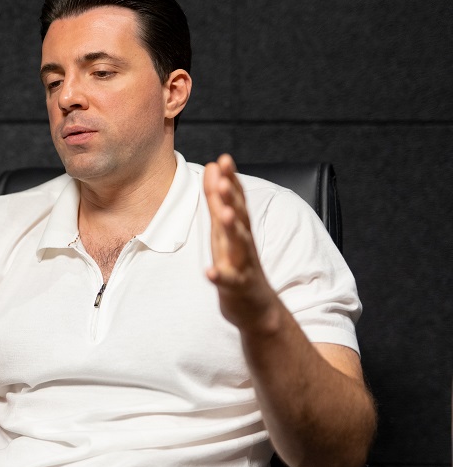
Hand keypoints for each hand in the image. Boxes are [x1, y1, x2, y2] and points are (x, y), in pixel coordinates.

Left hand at [203, 154, 277, 331]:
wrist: (257, 307)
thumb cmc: (237, 263)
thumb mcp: (225, 229)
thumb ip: (218, 199)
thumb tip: (213, 166)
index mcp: (238, 229)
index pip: (236, 200)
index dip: (231, 180)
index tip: (224, 159)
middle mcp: (243, 243)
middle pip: (239, 217)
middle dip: (232, 197)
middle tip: (225, 178)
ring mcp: (242, 265)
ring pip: (239, 245)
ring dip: (232, 229)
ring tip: (224, 214)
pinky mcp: (237, 288)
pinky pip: (228, 281)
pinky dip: (220, 276)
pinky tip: (210, 271)